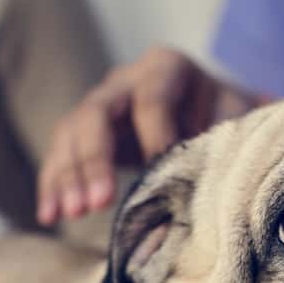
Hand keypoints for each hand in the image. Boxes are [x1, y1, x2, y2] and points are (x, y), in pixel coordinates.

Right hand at [36, 47, 263, 225]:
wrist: (215, 115)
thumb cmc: (228, 119)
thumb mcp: (235, 121)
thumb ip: (227, 138)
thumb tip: (221, 174)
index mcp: (167, 67)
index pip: (152, 98)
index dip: (154, 135)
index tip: (158, 171)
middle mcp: (125, 79)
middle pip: (97, 111)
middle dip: (94, 159)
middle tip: (97, 203)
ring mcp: (100, 104)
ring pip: (71, 133)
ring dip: (67, 175)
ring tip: (69, 214)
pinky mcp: (85, 133)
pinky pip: (60, 154)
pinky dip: (53, 184)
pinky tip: (48, 214)